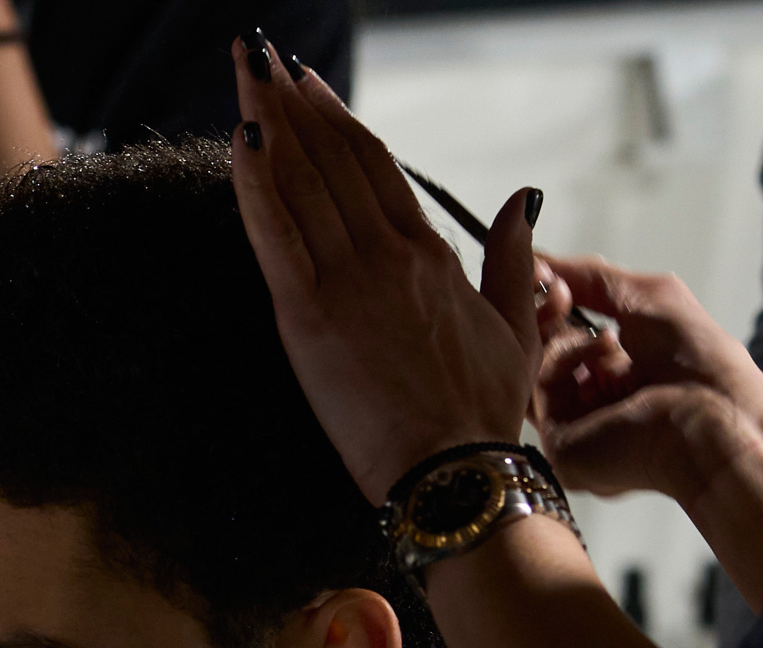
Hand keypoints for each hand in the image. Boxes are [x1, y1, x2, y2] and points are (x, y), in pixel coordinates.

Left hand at [228, 39, 540, 502]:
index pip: (375, 166)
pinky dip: (255, 184)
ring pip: (302, 183)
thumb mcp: (518, 327)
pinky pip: (275, 235)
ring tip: (246, 75)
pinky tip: (240, 140)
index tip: (307, 86)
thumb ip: (513, 258)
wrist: (455, 472)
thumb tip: (521, 199)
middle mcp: (388, 255)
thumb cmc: (482, 415)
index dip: (336, 119)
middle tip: (261, 60)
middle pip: (332, 160)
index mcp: (431, 255)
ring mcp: (348, 281)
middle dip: (293, 104)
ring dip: (269, 121)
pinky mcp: (308, 318)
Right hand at [531, 256, 762, 507]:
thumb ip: (590, 277)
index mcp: (617, 379)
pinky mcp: (562, 447)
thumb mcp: (647, 295)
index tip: (544, 273)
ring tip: (589, 318)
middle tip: (556, 290)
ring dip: (557, 331)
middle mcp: (593, 406)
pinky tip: (608, 350)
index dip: (550, 303)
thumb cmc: (700, 362)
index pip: (564, 339)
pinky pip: (542, 389)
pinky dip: (567, 358)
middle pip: (540, 353)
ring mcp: (576, 428)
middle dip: (545, 313)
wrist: (712, 415)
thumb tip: (537, 257)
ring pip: (533, 369)